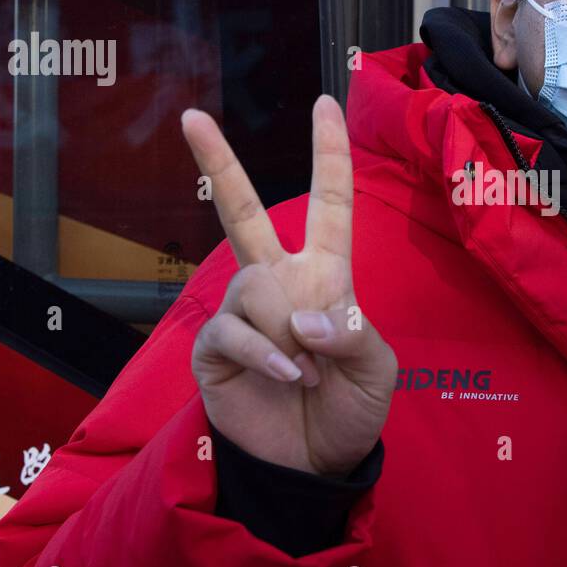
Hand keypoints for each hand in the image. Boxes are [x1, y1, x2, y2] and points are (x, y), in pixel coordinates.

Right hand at [181, 95, 396, 476]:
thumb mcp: (375, 370)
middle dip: (218, 162)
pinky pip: (233, 329)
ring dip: (286, 331)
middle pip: (242, 210)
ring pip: (253, 285)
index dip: (330, 153)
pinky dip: (265, 352)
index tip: (327, 101)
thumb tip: (303, 317)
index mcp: (324, 276)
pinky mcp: (213, 347)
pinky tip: (285, 374)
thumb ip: (352, 335)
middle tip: (191, 116)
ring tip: (305, 371)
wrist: (312, 466)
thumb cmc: (348, 409)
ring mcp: (242, 313)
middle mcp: (278, 283)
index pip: (330, 203)